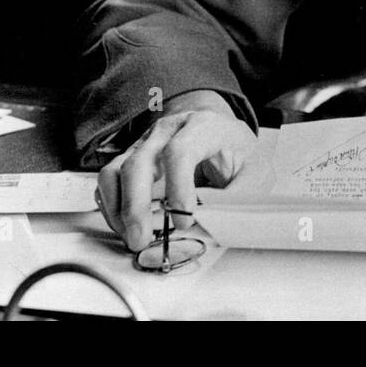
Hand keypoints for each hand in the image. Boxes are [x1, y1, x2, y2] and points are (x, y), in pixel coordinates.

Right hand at [96, 89, 256, 249]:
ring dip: (118, 209)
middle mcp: (167, 131)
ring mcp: (145, 143)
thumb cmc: (237, 150)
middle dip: (136, 206)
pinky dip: (111, 206)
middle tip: (142, 239)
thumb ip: (243, 192)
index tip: (184, 219)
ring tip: (130, 236)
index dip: (178, 188)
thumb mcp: (256, 168)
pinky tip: (124, 226)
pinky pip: (109, 181)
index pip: (180, 152)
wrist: (219, 131)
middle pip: (139, 162)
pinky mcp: (131, 158)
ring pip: (116, 170)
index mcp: (202, 127)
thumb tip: (222, 221)